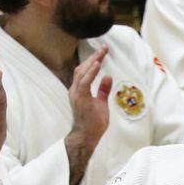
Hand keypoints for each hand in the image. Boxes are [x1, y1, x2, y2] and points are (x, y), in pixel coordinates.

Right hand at [65, 44, 113, 184]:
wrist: (86, 136)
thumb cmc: (93, 123)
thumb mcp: (101, 103)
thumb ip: (103, 90)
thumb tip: (108, 77)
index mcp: (79, 90)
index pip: (85, 71)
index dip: (93, 61)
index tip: (103, 52)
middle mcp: (75, 90)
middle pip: (83, 68)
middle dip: (94, 57)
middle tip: (105, 48)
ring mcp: (76, 94)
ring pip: (82, 72)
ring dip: (93, 61)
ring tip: (102, 52)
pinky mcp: (80, 99)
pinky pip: (85, 82)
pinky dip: (91, 72)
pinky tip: (98, 64)